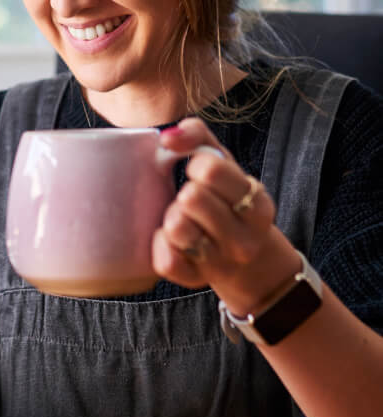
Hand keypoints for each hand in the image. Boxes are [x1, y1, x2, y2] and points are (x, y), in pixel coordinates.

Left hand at [152, 117, 299, 313]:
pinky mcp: (195, 280)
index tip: (200, 173)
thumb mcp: (223, 163)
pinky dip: (160, 245)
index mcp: (257, 204)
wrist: (245, 259)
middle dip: (184, 192)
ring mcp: (221, 264)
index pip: (211, 170)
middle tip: (192, 200)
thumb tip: (167, 137)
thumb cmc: (226, 199)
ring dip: (172, 217)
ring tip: (183, 218)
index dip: (196, 164)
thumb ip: (198, 136)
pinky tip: (171, 240)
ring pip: (176, 228)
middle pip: (191, 197)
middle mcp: (245, 239)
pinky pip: (165, 260)